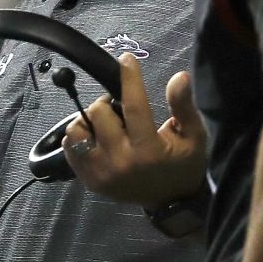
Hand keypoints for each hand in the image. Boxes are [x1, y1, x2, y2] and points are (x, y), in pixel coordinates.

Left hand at [61, 54, 207, 207]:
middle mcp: (121, 162)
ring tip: (106, 124)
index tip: (127, 60)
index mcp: (148, 150)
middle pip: (98, 113)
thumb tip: (179, 76)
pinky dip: (80, 137)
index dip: (129, 78)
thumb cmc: (184, 164)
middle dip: (108, 103)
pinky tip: (97, 138)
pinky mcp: (90, 180)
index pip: (134, 106)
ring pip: (77, 130)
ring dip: (90, 120)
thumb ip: (183, 106)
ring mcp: (101, 173)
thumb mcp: (193, 135)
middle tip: (119, 107)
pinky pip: (70, 149)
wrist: (172, 201)